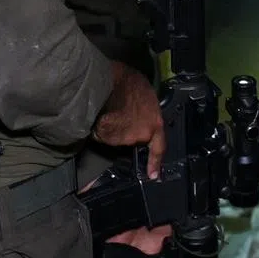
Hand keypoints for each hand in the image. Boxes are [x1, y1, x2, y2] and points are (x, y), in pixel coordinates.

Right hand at [92, 62, 165, 178]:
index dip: (155, 161)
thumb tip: (139, 111)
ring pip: (118, 137)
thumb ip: (145, 109)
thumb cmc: (128, 81)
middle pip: (134, 138)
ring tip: (109, 110)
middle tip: (120, 113)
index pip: (158, 147)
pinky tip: (99, 115)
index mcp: (155, 124)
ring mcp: (123, 139)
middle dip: (128, 130)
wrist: (107, 83)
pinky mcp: (106, 139)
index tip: (153, 175)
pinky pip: (104, 136)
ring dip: (114, 128)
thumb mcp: (145, 92)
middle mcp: (140, 135)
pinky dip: (102, 129)